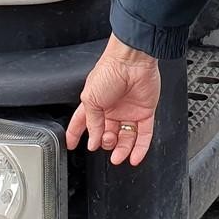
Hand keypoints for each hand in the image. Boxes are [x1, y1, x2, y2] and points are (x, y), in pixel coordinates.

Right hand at [65, 35, 160, 166]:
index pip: (83, 122)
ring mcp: (129, 111)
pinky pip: (144, 133)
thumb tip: (93, 141)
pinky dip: (140, 148)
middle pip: (107, 133)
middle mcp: (112, 108)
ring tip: (118, 157)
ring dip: (122, 150)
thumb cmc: (109, 72)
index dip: (76, 134)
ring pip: (126, 137)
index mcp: (95, 103)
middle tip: (105, 142)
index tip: (72, 145)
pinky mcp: (145, 111)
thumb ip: (92, 123)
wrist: (132, 61)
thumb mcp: (90, 99)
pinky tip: (134, 157)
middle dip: (105, 143)